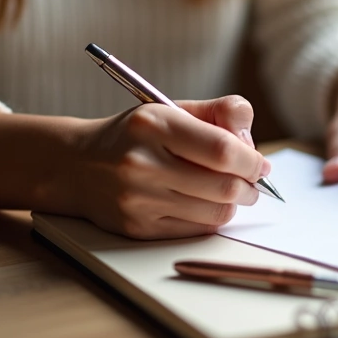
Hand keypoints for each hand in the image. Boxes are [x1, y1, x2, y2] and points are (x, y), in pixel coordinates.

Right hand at [73, 96, 269, 238]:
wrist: (77, 165)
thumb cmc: (136, 135)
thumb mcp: (171, 108)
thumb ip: (217, 113)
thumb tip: (252, 142)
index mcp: (153, 125)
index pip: (222, 149)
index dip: (251, 160)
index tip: (260, 164)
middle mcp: (142, 163)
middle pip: (224, 186)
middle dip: (250, 186)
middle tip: (252, 182)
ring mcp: (138, 200)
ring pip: (215, 212)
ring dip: (234, 204)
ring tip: (232, 191)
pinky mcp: (138, 228)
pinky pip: (196, 230)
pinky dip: (212, 218)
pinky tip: (206, 204)